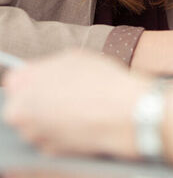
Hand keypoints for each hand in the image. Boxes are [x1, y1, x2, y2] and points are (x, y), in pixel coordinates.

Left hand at [2, 51, 147, 158]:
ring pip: (35, 122)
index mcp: (23, 82)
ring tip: (78, 105)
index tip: (47, 79)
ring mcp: (31, 133)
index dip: (34, 78)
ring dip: (50, 116)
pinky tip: (82, 120)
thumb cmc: (102, 81)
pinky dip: (61, 130)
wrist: (122, 113)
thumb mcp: (74, 57)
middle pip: (22, 103)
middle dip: (38, 99)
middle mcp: (19, 110)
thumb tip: (45, 74)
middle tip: (65, 92)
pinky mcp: (47, 151)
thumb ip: (50, 66)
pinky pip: (50, 137)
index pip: (15, 79)